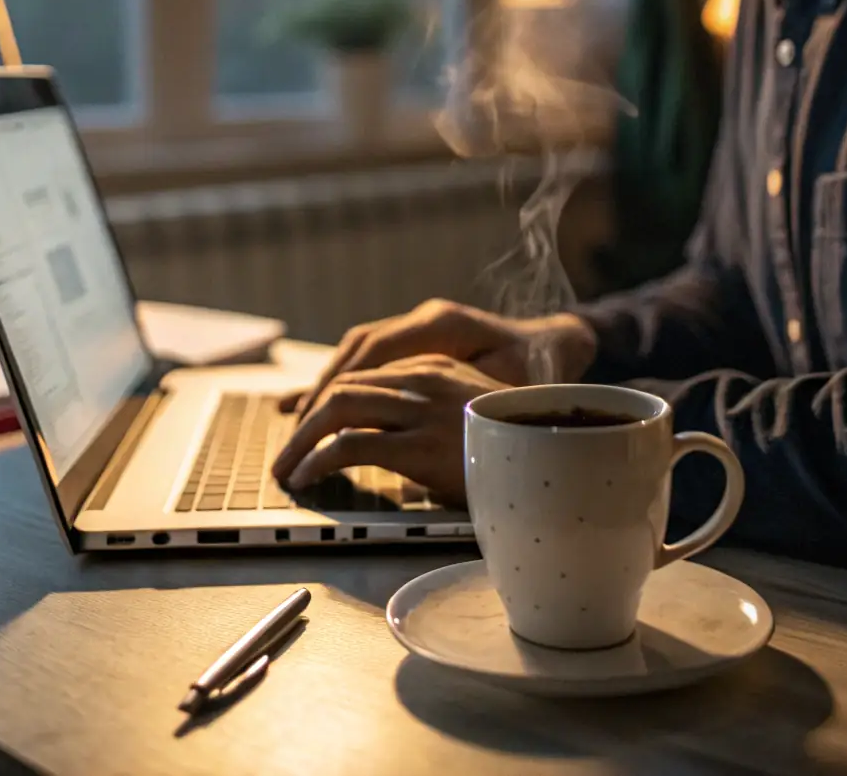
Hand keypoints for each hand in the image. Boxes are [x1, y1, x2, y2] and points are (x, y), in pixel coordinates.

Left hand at [272, 355, 503, 505]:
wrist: (561, 451)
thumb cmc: (518, 442)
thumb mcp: (472, 415)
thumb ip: (434, 412)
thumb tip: (394, 440)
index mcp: (435, 368)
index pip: (363, 376)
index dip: (325, 402)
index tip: (306, 428)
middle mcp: (425, 381)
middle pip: (342, 388)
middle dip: (305, 422)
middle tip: (285, 454)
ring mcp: (423, 412)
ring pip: (338, 411)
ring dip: (303, 441)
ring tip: (287, 470)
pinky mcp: (421, 447)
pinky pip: (351, 446)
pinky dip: (319, 460)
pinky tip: (308, 478)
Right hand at [280, 299, 596, 415]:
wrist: (554, 347)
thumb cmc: (537, 374)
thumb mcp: (510, 391)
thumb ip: (466, 402)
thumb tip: (424, 426)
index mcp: (444, 323)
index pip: (378, 348)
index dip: (342, 384)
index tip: (314, 420)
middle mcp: (424, 317)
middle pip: (358, 349)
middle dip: (322, 391)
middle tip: (296, 436)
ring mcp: (417, 326)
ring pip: (356, 351)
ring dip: (325, 387)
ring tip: (297, 427)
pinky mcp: (414, 341)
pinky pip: (366, 358)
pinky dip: (338, 382)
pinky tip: (308, 405)